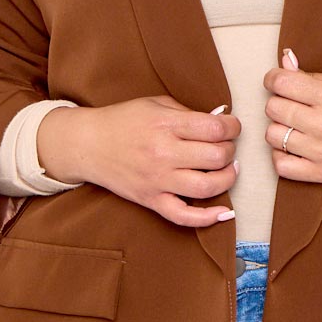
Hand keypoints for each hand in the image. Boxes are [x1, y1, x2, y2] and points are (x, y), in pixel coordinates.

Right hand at [36, 96, 241, 226]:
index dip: (233, 128)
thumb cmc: (123, 120)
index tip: (232, 128)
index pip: (215, 128)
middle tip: (226, 147)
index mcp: (166, 124)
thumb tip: (220, 122)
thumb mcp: (156, 103)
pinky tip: (223, 212)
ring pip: (207, 187)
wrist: (88, 144)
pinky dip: (207, 218)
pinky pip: (183, 216)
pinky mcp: (150, 200)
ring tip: (227, 170)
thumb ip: (188, 112)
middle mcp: (163, 153)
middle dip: (230, 150)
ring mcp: (157, 180)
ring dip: (227, 179)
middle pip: (217, 157)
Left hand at [262, 50, 321, 182]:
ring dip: (279, 128)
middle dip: (278, 101)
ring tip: (294, 125)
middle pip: (273, 108)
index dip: (273, 78)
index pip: (282, 83)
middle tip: (292, 103)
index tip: (277, 80)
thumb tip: (284, 63)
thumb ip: (311, 74)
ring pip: (273, 136)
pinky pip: (281, 165)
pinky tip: (292, 146)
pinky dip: (280, 155)